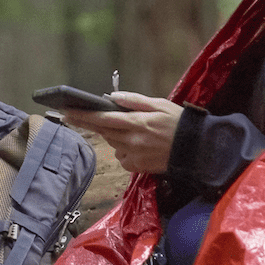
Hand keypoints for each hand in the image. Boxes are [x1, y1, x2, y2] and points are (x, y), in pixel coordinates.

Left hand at [60, 92, 182, 174]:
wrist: (198, 150)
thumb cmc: (179, 123)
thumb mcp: (160, 104)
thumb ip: (135, 100)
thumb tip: (113, 97)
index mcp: (137, 122)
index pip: (102, 119)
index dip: (83, 116)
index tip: (66, 112)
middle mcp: (132, 140)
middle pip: (103, 131)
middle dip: (90, 123)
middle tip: (75, 116)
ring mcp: (135, 156)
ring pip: (112, 144)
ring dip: (112, 135)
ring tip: (129, 129)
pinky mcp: (138, 167)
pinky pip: (122, 157)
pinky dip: (123, 150)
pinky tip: (136, 145)